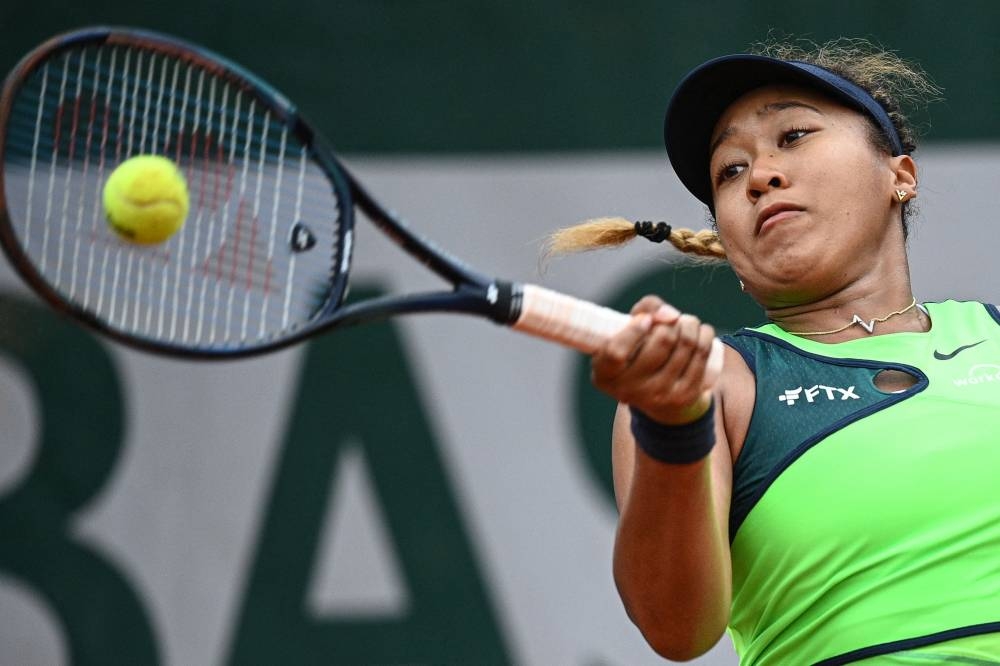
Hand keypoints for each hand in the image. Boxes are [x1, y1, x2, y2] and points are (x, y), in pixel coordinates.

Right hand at [592, 295, 717, 424]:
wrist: (655, 394)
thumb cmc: (637, 351)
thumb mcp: (628, 331)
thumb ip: (644, 310)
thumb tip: (671, 315)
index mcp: (606, 374)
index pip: (617, 353)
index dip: (633, 331)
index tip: (645, 320)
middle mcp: (630, 389)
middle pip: (662, 341)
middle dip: (671, 322)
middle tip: (671, 320)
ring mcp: (659, 395)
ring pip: (686, 344)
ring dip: (690, 323)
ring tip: (686, 322)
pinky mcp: (684, 396)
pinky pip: (702, 355)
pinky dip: (705, 334)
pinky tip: (701, 331)